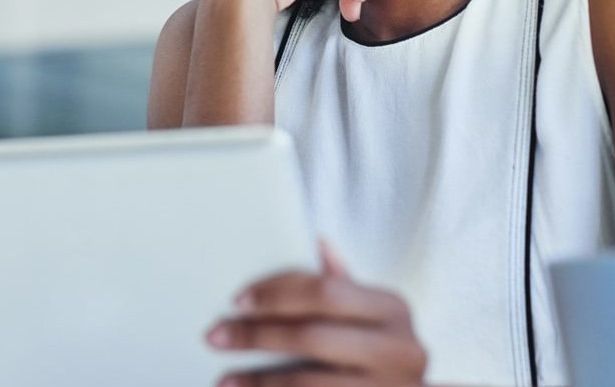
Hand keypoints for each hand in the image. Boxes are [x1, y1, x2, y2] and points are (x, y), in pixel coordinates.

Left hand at [207, 239, 428, 386]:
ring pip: (309, 383)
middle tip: (216, 336)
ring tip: (225, 379)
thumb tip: (319, 242)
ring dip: (261, 381)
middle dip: (259, 336)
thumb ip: (344, 283)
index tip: (238, 300)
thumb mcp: (376, 312)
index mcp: (393, 309)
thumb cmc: (386, 347)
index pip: (327, 292)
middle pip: (313, 337)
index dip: (278, 294)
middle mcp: (398, 350)